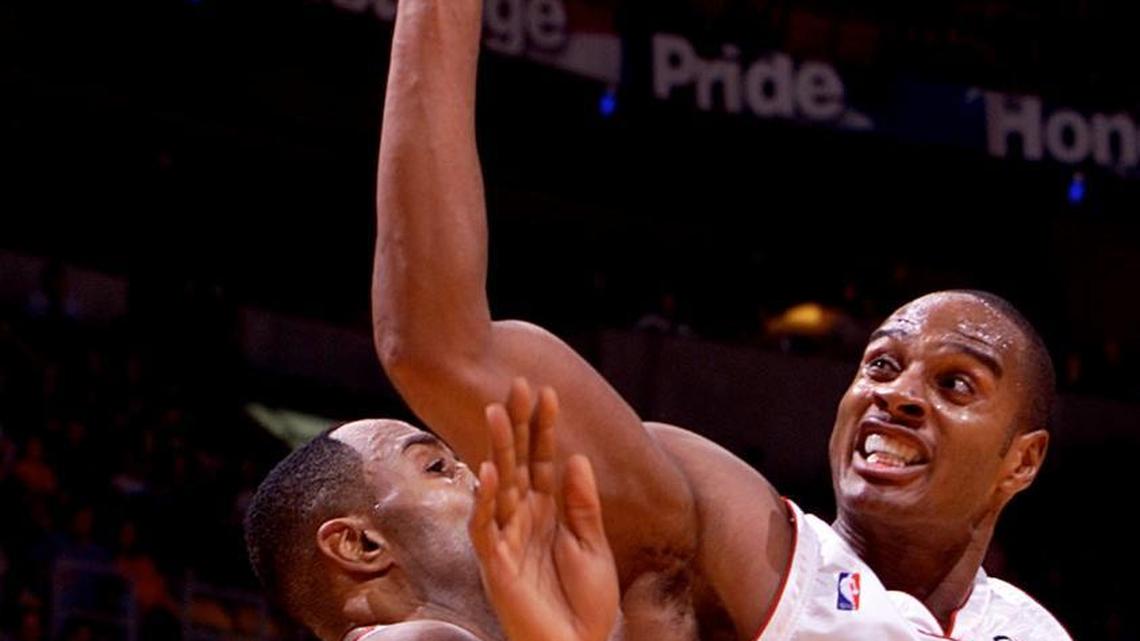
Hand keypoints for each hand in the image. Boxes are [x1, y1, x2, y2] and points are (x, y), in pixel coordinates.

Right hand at [468, 379, 618, 640]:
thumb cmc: (585, 603)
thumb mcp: (592, 546)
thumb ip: (583, 504)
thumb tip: (575, 457)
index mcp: (548, 512)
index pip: (543, 459)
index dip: (544, 427)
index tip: (546, 390)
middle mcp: (523, 519)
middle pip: (518, 462)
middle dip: (517, 424)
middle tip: (516, 384)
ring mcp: (507, 540)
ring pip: (499, 486)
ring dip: (498, 449)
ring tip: (497, 413)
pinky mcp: (496, 565)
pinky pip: (486, 527)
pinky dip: (486, 500)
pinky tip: (489, 471)